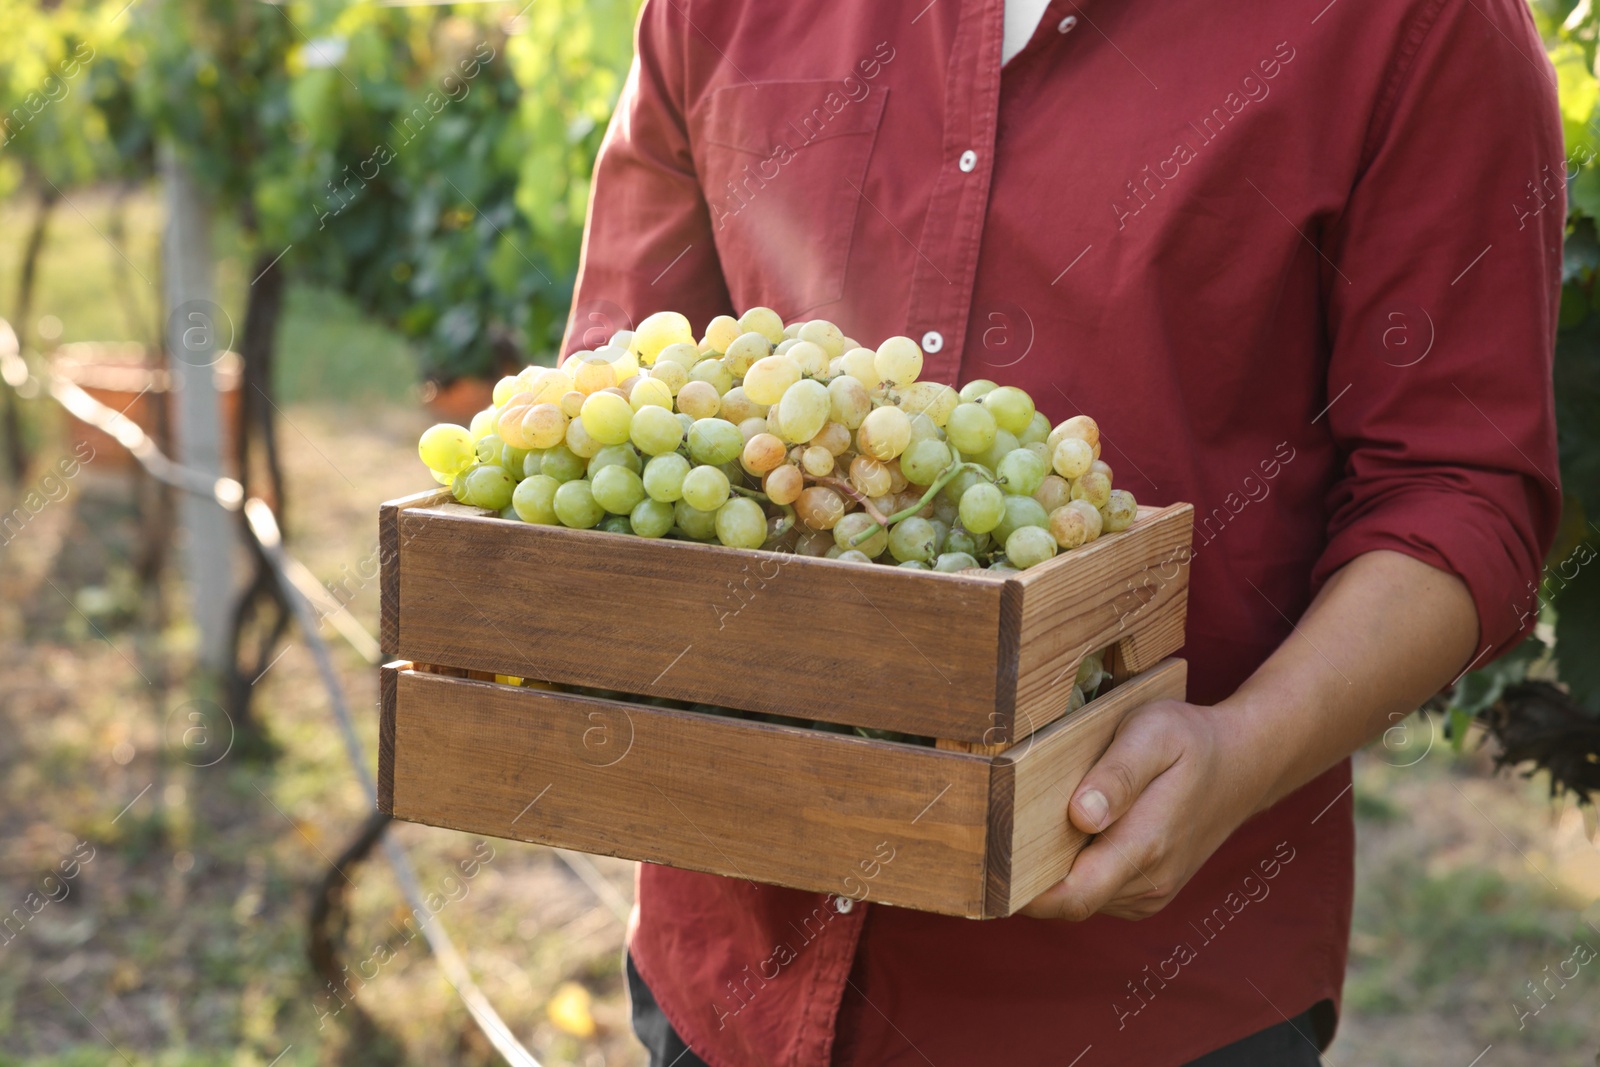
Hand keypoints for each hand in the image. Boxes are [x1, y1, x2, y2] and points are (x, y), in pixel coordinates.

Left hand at [1019, 697, 1266, 921]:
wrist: (1243, 764)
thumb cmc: (1193, 741)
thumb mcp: (1153, 734)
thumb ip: (1117, 775)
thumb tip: (1080, 816)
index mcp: (1144, 847)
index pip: (1070, 897)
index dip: (1022, 891)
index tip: (988, 863)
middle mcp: (1148, 883)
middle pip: (1067, 901)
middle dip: (1029, 876)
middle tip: (997, 833)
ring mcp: (1150, 892)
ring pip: (1081, 898)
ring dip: (1055, 871)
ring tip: (1043, 821)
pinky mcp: (1148, 891)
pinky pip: (1098, 892)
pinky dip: (1078, 869)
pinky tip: (1075, 831)